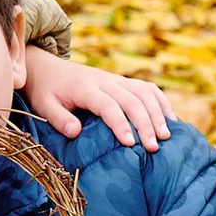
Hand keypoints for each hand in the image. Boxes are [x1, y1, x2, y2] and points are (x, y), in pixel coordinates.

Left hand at [25, 48, 175, 147]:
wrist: (48, 68)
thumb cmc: (46, 92)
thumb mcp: (44, 105)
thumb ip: (58, 118)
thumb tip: (75, 132)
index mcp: (85, 88)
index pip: (108, 106)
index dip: (120, 124)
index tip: (130, 143)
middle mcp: (105, 81)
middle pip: (132, 100)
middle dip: (146, 123)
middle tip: (154, 147)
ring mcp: (116, 79)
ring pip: (144, 92)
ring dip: (158, 113)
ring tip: (166, 137)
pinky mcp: (123, 81)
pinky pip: (147, 88)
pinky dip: (161, 102)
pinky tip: (171, 121)